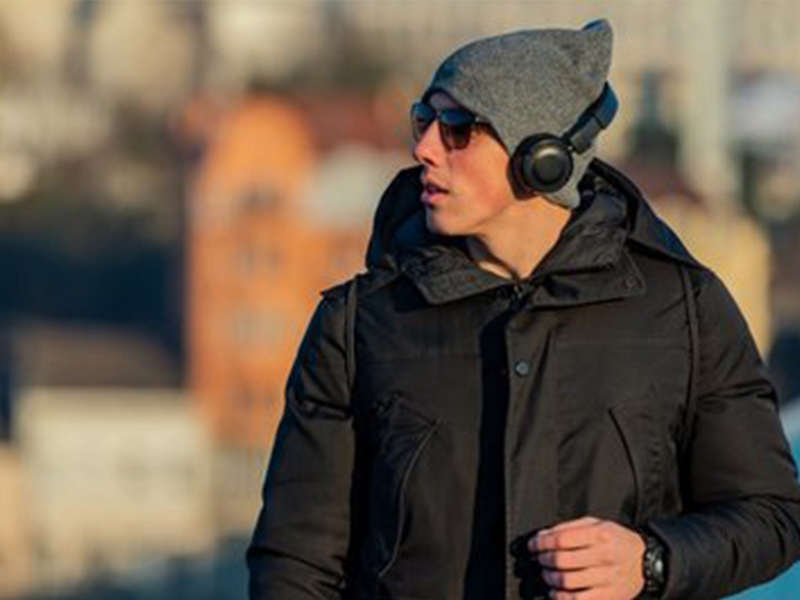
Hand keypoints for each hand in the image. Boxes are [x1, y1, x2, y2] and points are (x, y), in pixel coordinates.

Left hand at [528, 516, 645, 599]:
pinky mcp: (609, 597)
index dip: (541, 542)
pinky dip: (561, 597)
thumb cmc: (617, 540)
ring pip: (567, 581)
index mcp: (600, 534)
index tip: (533, 545)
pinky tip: (556, 592)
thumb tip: (542, 536)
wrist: (648, 562)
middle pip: (561, 560)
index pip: (561, 538)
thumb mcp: (597, 524)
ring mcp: (607, 579)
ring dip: (549, 578)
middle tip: (540, 559)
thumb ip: (569, 528)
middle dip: (543, 560)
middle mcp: (604, 556)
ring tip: (547, 574)